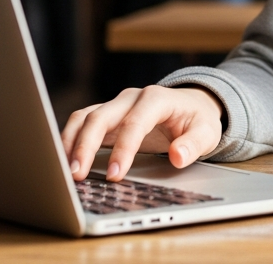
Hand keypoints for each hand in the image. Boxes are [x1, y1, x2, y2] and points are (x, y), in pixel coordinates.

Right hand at [61, 86, 224, 181]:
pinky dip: (70, 140)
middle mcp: (131, 98)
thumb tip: (178, 156)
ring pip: (84, 117)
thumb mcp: (207, 132)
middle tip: (77, 174)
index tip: (115, 175)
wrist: (191, 105)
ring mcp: (115, 105)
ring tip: (64, 170)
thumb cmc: (197, 120)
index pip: (135, 123)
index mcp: (156, 99)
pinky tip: (65, 161)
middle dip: (86, 146)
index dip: (123, 149)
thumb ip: (194, 144)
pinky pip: (82, 123)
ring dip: (71, 142)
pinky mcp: (106, 116)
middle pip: (100, 116)